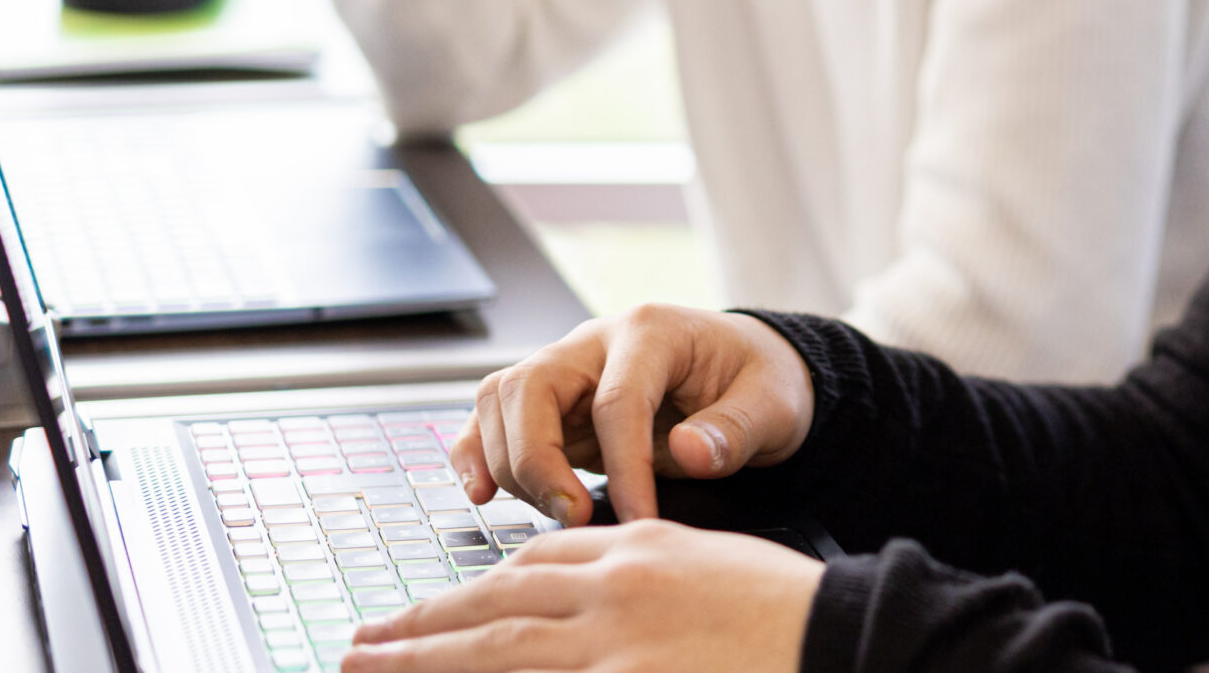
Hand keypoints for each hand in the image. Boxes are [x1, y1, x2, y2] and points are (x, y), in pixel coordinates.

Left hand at [341, 519, 820, 672]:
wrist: (844, 638)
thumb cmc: (791, 614)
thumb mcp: (712, 569)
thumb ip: (650, 578)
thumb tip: (593, 603)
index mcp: (642, 547)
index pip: (537, 559)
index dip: (478, 587)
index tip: (440, 609)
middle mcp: (617, 586)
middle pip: (496, 601)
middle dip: (423, 622)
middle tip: (363, 641)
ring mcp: (615, 644)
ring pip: (495, 650)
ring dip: (421, 660)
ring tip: (366, 666)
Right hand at [450, 304, 816, 526]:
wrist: (749, 369)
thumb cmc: (759, 381)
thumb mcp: (773, 404)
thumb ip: (734, 429)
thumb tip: (688, 452)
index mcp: (652, 331)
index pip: (617, 400)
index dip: (623, 466)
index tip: (640, 517)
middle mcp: (596, 340)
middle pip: (531, 388)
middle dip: (540, 461)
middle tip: (575, 516)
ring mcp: (567, 366)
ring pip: (501, 401)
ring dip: (511, 464)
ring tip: (555, 512)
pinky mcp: (550, 400)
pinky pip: (492, 417)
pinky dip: (477, 453)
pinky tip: (481, 493)